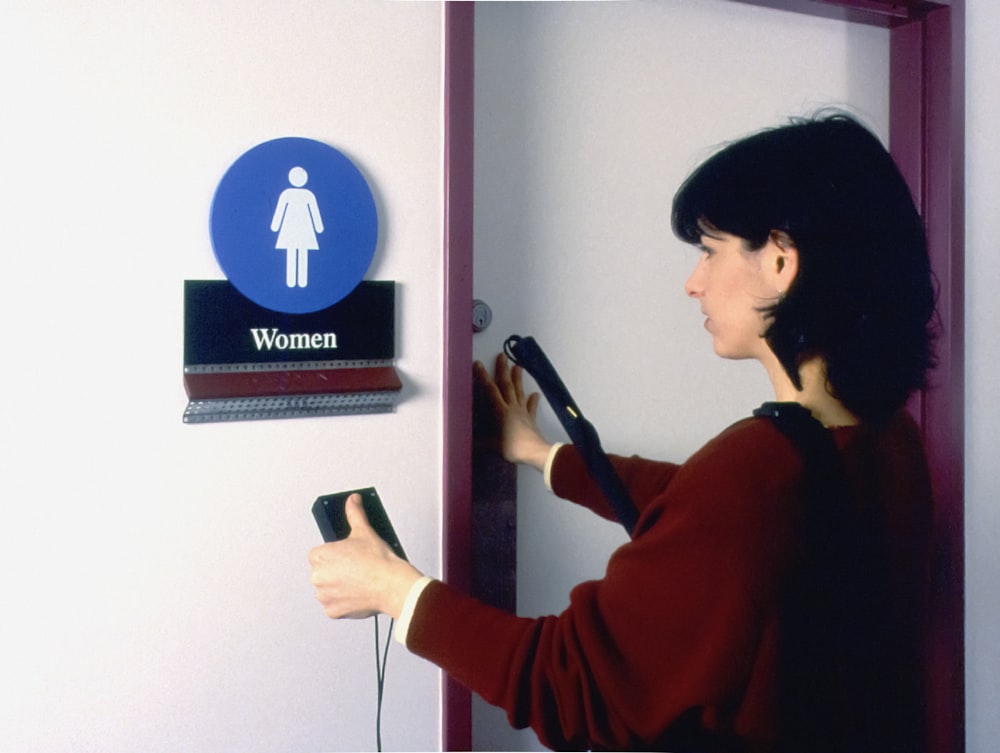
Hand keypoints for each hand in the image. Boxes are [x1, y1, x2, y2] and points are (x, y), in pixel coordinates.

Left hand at [308, 494, 422, 619]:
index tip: (346, 557)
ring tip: (357, 582)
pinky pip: (334, 606)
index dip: (334, 555)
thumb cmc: (378, 561)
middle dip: (335, 571)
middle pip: (322, 572)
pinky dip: (343, 602)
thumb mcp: (365, 531)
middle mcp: (317, 577)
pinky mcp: (333, 611)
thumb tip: (352, 500)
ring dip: (338, 587)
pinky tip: (357, 594)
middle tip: (354, 569)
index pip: (319, 555)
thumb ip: (354, 514)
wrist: (392, 585)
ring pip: (327, 589)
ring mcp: (324, 596)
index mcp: (320, 556)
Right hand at [474, 353, 552, 470]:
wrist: (534, 452)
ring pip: (519, 392)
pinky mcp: (531, 419)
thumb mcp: (493, 446)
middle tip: (502, 356)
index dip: (483, 377)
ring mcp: (523, 412)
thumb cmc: (513, 448)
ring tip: (518, 366)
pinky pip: (531, 407)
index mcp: (501, 412)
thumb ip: (481, 443)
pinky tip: (535, 394)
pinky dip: (532, 400)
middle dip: (503, 370)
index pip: (490, 390)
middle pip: (507, 385)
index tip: (478, 364)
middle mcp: (512, 408)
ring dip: (518, 378)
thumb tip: (468, 443)